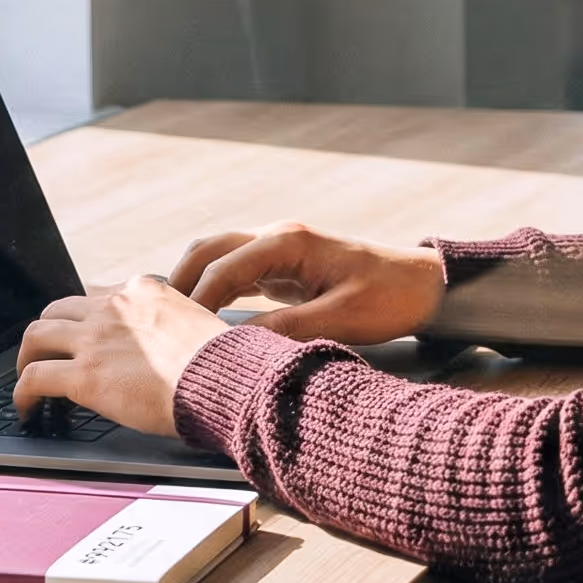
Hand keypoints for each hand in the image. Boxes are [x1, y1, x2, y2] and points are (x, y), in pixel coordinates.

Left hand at [13, 278, 232, 436]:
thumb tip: (169, 345)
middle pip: (58, 309)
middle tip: (48, 354)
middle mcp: (113, 307)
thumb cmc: (221, 362)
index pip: (99, 296)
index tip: (88, 337)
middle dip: (49, 332)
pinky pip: (33, 378)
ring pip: (36, 335)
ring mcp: (94, 339)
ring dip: (27, 356)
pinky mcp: (83, 375)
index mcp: (142, 291)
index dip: (88, 319)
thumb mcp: (197, 323)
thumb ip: (173, 324)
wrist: (223, 381)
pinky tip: (27, 407)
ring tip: (28, 377)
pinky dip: (23, 393)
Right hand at [176, 222, 446, 344]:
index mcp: (290, 242)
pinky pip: (237, 272)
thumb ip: (285, 329)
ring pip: (219, 257)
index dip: (195, 300)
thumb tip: (234, 344)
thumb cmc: (390, 298)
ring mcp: (281, 249)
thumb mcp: (340, 318)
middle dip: (180, 282)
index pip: (224, 266)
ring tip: (172, 322)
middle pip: (210, 249)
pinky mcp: (285, 267)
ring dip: (193, 284)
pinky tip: (202, 318)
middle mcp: (279, 237)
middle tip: (157, 322)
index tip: (177, 333)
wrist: (425, 287)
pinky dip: (214, 290)